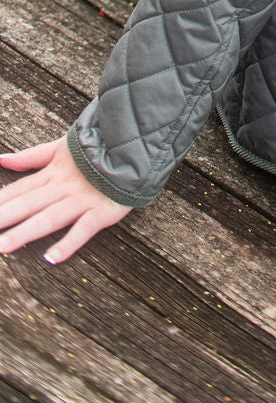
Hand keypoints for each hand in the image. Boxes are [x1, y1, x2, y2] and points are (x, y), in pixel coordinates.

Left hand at [0, 137, 131, 262]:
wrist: (135, 145)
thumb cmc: (97, 148)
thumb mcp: (61, 147)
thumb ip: (31, 157)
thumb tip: (0, 159)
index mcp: (52, 173)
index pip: (18, 190)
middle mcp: (63, 188)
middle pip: (27, 205)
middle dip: (3, 218)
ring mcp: (82, 200)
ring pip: (49, 218)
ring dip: (25, 233)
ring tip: (2, 247)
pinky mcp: (102, 211)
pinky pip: (83, 229)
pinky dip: (69, 243)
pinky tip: (51, 258)